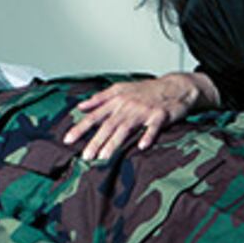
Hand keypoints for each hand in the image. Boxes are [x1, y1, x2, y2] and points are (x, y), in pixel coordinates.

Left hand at [62, 73, 217, 159]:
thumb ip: (100, 98)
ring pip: (126, 127)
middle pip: (108, 124)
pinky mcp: (160, 115)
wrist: (175, 86)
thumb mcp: (121, 89)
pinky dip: (147, 135)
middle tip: (86, 156)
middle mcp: (128, 105)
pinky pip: (153, 127)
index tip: (68, 139)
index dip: (81, 127)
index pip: (95, 115)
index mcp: (117, 100)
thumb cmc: (148, 90)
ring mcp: (144, 110)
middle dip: (96, 141)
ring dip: (115, 142)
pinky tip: (141, 146)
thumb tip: (81, 105)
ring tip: (105, 156)